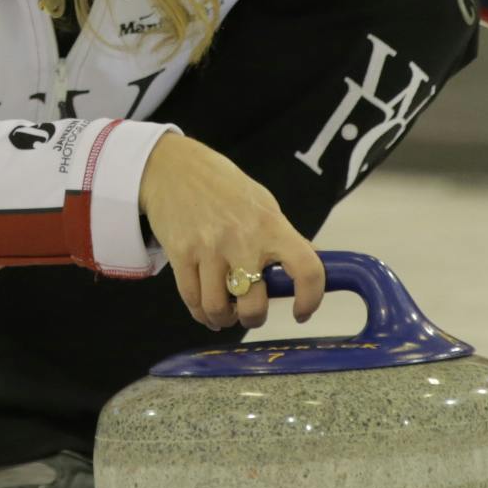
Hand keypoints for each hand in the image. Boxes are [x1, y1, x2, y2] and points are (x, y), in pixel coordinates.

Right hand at [136, 131, 324, 330]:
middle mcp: (242, 239)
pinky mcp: (180, 254)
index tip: (301, 312)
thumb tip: (313, 261)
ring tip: (227, 314)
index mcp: (271, 225)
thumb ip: (285, 236)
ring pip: (218, 309)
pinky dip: (201, 313)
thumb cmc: (223, 186)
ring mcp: (208, 248)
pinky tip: (206, 309)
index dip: (311, 299)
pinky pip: (192, 300)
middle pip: (253, 305)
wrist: (173, 167)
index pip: (306, 268)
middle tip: (251, 313)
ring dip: (225, 320)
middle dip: (254, 319)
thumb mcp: (263, 203)